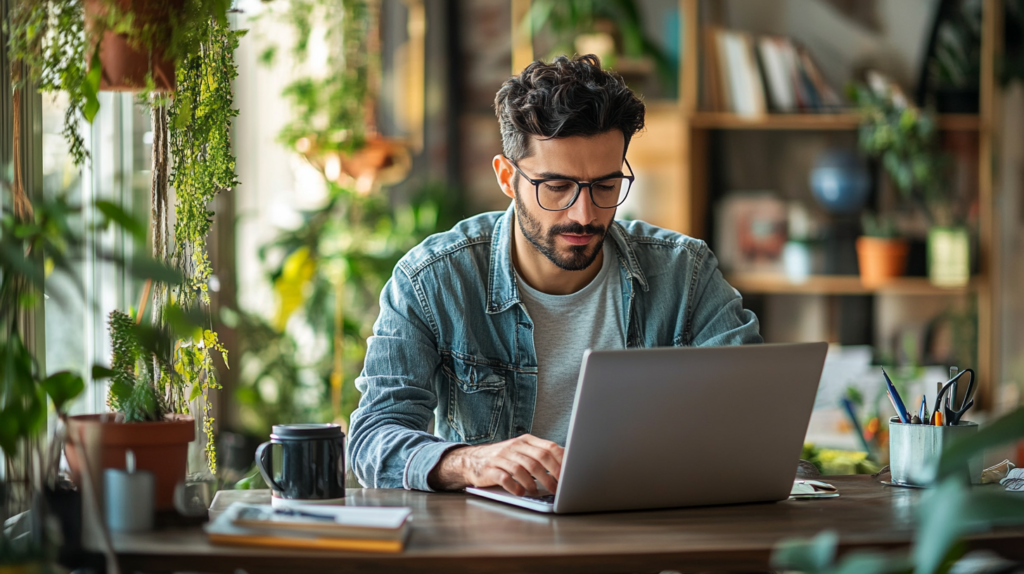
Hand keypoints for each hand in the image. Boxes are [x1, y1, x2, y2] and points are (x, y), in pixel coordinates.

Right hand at [428, 434, 563, 495]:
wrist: (472, 460)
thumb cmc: (503, 458)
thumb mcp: (521, 451)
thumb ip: (540, 455)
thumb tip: (565, 465)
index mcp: (525, 441)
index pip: (549, 447)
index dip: (561, 461)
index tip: (570, 473)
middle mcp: (514, 446)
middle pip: (538, 459)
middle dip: (551, 475)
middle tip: (558, 488)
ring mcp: (501, 457)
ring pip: (522, 469)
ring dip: (533, 483)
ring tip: (538, 492)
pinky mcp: (490, 469)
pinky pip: (505, 478)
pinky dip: (515, 487)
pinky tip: (520, 493)